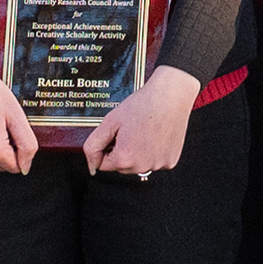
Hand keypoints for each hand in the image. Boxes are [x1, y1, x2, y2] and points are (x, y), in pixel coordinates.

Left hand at [84, 65, 204, 176]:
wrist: (170, 96)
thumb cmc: (143, 105)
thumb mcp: (109, 122)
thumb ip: (93, 145)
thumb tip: (92, 166)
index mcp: (124, 159)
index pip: (103, 165)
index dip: (107, 147)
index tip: (116, 134)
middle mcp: (142, 167)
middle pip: (121, 167)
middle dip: (122, 151)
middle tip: (131, 130)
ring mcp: (158, 165)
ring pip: (138, 165)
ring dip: (138, 153)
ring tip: (144, 131)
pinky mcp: (171, 161)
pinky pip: (155, 161)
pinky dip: (153, 152)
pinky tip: (155, 135)